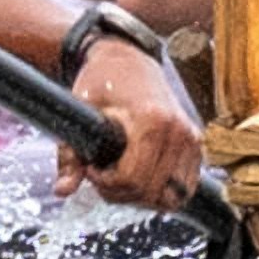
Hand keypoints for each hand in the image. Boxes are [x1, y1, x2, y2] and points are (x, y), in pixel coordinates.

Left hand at [58, 41, 206, 207]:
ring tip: (119, 178)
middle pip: (150, 191)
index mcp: (152, 120)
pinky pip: (184, 188)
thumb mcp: (79, 111)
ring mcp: (191, 139)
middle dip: (120, 192)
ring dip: (141, 197)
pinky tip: (139, 177)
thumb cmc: (102, 82)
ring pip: (170, 197)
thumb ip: (70, 154)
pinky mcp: (196, 146)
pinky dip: (161, 193)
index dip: (106, 183)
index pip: (132, 178)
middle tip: (101, 175)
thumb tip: (62, 190)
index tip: (92, 168)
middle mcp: (179, 131)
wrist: (130, 61)